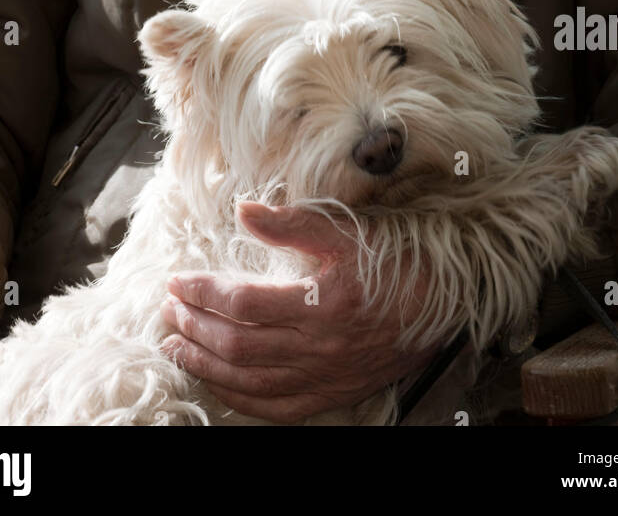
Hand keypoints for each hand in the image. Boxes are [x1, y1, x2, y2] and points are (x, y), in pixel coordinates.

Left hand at [160, 203, 439, 421]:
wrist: (448, 302)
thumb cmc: (396, 261)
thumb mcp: (346, 231)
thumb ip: (292, 223)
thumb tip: (244, 210)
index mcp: (321, 304)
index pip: (242, 303)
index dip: (203, 292)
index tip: (177, 280)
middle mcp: (319, 347)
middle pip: (238, 345)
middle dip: (196, 326)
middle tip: (169, 307)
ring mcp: (325, 375)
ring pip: (251, 379)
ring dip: (206, 363)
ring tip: (177, 342)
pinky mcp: (334, 392)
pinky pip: (278, 407)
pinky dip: (241, 397)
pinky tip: (219, 382)